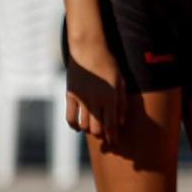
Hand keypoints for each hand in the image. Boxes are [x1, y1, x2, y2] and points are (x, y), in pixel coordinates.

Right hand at [64, 34, 125, 150]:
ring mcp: (81, 99)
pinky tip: (79, 126)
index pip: (111, 125)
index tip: (115, 142)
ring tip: (93, 127)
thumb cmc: (108, 63)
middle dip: (102, 134)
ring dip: (89, 129)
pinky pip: (70, 118)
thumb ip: (121, 102)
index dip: (113, 137)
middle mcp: (95, 101)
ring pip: (84, 126)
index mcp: (110, 97)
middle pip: (97, 129)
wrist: (88, 48)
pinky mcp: (70, 95)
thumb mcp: (120, 81)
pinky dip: (74, 126)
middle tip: (105, 134)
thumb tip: (121, 122)